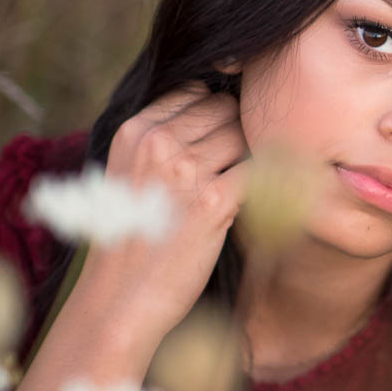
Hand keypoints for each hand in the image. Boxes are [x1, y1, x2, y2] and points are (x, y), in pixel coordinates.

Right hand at [72, 82, 252, 349]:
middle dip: (237, 135)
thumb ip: (164, 138)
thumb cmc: (133, 236)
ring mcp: (186, 170)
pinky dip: (269, 182)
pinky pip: (261, 170)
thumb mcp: (130, 174)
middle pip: (225, 111)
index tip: (219, 143)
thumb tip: (218, 104)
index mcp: (134, 131)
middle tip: (233, 170)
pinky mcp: (213, 201)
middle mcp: (157, 143)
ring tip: (240, 190)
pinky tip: (260, 202)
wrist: (122, 298)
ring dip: (252, 160)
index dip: (216, 115)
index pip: (195, 93)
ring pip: (245, 137)